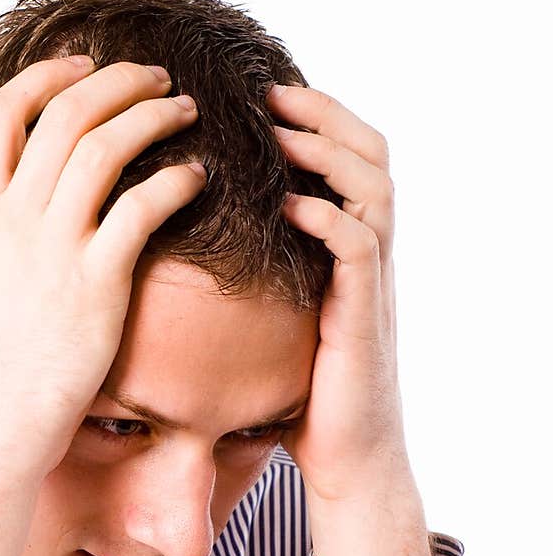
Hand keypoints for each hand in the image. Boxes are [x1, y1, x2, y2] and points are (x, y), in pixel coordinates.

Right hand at [0, 56, 205, 478]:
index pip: (3, 114)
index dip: (44, 79)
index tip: (80, 69)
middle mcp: (13, 218)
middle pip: (64, 115)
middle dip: (114, 81)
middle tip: (152, 77)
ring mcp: (55, 249)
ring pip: (105, 147)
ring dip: (151, 115)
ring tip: (182, 110)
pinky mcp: (98, 283)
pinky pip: (142, 209)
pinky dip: (175, 181)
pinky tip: (196, 176)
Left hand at [266, 83, 410, 506]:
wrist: (345, 462)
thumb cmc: (305, 401)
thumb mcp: (274, 329)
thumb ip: (254, 286)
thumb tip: (183, 261)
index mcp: (347, 254)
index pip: (348, 161)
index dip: (316, 122)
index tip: (265, 99)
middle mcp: (368, 259)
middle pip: (370, 156)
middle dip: (324, 117)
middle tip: (273, 94)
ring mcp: (371, 287)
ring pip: (373, 191)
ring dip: (328, 156)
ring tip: (283, 135)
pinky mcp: (364, 317)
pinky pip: (360, 250)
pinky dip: (330, 221)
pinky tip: (294, 207)